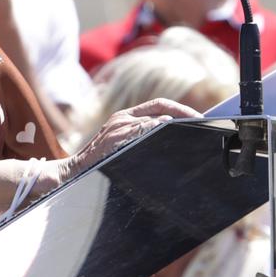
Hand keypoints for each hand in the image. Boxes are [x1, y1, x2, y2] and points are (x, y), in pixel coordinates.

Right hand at [64, 99, 199, 180]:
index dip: (179, 108)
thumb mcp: (121, 144)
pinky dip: (156, 129)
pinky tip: (169, 131)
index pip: (158, 105)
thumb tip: (170, 134)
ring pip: (153, 118)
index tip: (198, 116)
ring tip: (194, 128)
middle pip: (160, 107)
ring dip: (175, 122)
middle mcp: (122, 118)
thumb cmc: (100, 162)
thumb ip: (141, 137)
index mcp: (125, 117)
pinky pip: (140, 130)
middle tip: (202, 121)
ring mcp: (118, 127)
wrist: (73, 171)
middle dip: (183, 112)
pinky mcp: (114, 138)